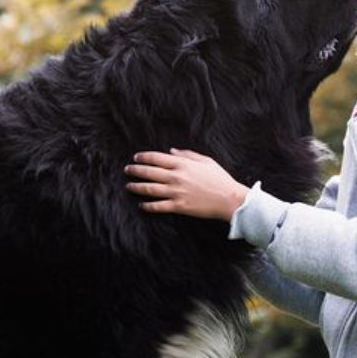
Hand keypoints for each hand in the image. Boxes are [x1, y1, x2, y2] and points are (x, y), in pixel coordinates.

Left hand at [123, 148, 249, 221]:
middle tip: (127, 170)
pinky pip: (158, 206)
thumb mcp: (205, 161)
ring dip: (137, 187)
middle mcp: (176, 177)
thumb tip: (171, 151)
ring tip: (129, 186)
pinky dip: (148, 206)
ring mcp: (176, 192)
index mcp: (182, 164)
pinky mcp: (179, 206)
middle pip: (149, 172)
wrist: (229, 198)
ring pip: (150, 189)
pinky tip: (142, 205)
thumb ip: (187, 154)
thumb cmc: (220, 178)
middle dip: (135, 170)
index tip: (136, 157)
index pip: (156, 158)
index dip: (144, 157)